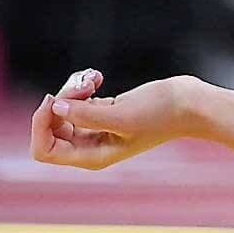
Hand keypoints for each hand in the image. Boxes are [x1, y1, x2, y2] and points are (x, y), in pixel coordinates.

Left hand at [29, 68, 195, 170]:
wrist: (192, 103)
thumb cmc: (163, 113)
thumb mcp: (123, 115)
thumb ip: (86, 114)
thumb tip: (55, 108)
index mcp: (91, 156)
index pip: (45, 148)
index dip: (41, 125)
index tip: (54, 100)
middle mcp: (90, 145)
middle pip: (51, 126)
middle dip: (61, 101)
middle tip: (84, 84)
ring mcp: (96, 128)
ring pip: (63, 109)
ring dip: (72, 89)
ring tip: (93, 77)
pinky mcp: (105, 111)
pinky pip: (77, 99)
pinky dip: (82, 85)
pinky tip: (97, 76)